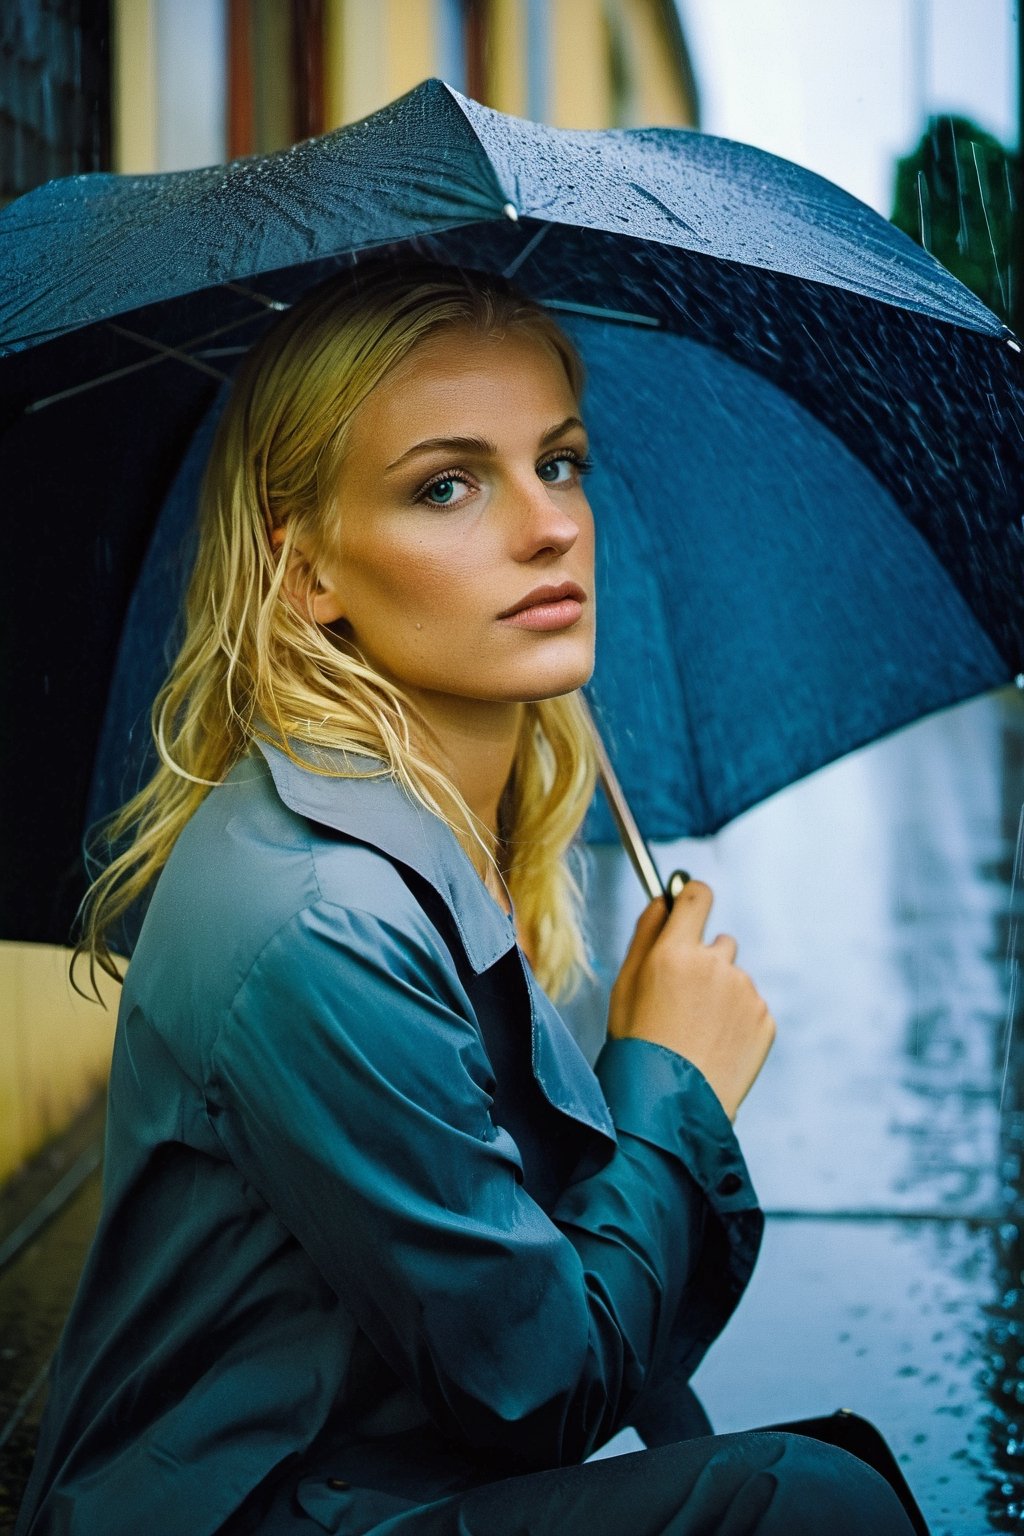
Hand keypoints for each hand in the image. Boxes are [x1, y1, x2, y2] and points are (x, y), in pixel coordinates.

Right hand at [607, 880, 774, 1120]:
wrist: (669, 1104)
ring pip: (734, 979)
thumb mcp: (623, 986)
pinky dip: (737, 1022)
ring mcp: (746, 993)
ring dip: (721, 995)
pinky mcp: (765, 1021)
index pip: (697, 896)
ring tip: (697, 1032)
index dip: (692, 897)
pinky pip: (751, 1008)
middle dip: (704, 962)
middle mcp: (717, 965)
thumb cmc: (637, 1045)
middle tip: (682, 1001)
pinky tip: (715, 1046)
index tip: (689, 905)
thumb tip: (662, 900)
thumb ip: (644, 933)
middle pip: (718, 943)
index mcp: (676, 952)